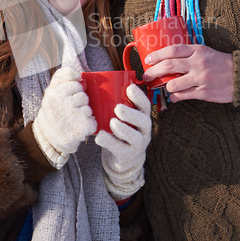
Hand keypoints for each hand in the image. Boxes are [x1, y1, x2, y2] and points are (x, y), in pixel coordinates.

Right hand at [33, 67, 96, 168]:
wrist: (47, 140)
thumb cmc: (53, 112)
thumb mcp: (51, 92)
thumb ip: (62, 77)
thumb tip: (78, 74)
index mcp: (54, 94)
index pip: (75, 84)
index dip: (75, 91)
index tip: (68, 99)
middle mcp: (62, 104)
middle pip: (83, 96)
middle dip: (80, 104)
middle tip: (70, 112)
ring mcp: (72, 116)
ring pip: (88, 109)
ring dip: (84, 115)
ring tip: (74, 121)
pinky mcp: (81, 128)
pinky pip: (93, 122)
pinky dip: (89, 126)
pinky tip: (79, 128)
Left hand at [95, 84, 150, 200]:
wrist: (124, 158)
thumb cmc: (121, 130)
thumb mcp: (123, 117)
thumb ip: (115, 104)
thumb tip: (94, 83)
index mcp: (142, 117)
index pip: (145, 105)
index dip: (139, 97)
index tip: (130, 88)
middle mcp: (143, 131)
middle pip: (144, 121)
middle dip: (131, 114)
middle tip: (118, 108)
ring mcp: (137, 144)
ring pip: (134, 137)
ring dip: (123, 129)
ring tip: (112, 122)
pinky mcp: (127, 155)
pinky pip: (120, 149)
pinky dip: (109, 142)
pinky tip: (100, 136)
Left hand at [144, 44, 233, 103]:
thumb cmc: (220, 62)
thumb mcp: (204, 51)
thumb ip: (188, 54)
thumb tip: (166, 59)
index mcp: (197, 50)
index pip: (172, 50)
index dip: (156, 55)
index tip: (147, 59)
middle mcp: (197, 63)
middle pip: (168, 66)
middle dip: (153, 71)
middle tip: (146, 76)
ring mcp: (200, 78)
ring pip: (173, 84)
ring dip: (164, 87)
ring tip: (163, 87)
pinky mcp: (204, 92)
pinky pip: (182, 96)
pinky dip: (174, 97)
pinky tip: (173, 96)